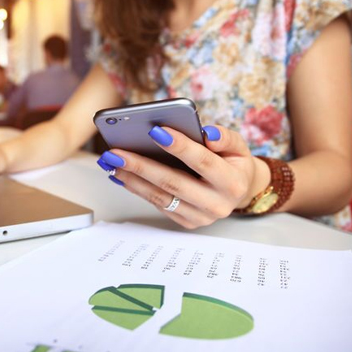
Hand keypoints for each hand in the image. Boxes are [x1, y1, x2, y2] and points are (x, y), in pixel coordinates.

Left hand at [97, 125, 269, 228]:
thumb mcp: (238, 146)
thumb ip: (225, 138)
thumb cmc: (233, 163)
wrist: (239, 191)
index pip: (203, 162)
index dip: (180, 147)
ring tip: (111, 162)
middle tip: (116, 152)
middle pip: (174, 183)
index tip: (155, 130)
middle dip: (142, 166)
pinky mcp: (185, 222)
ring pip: (160, 197)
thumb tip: (206, 132)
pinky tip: (120, 174)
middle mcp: (217, 204)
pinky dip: (137, 188)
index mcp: (233, 183)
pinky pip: (157, 204)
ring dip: (132, 179)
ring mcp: (200, 217)